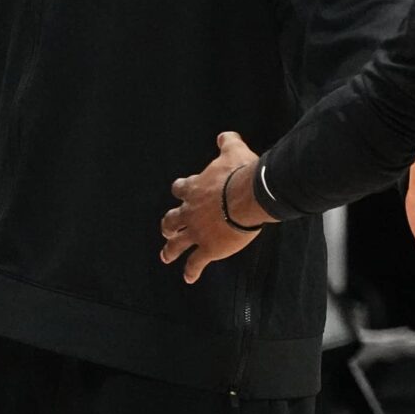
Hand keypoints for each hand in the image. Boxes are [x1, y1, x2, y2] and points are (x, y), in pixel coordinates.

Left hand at [159, 131, 271, 283]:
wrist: (248, 196)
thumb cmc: (240, 173)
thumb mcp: (233, 151)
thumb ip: (227, 142)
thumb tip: (225, 135)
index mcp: (194, 188)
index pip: (180, 189)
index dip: (181, 190)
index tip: (181, 191)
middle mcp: (190, 211)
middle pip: (172, 220)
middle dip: (168, 225)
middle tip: (166, 230)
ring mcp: (197, 232)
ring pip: (177, 244)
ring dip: (170, 250)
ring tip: (165, 256)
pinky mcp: (209, 248)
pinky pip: (196, 263)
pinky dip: (191, 271)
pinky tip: (189, 278)